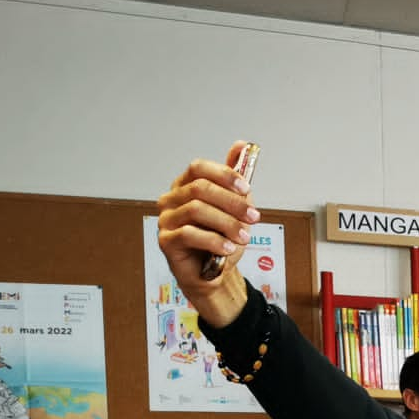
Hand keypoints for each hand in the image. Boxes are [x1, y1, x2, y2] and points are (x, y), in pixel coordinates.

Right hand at [155, 142, 257, 327]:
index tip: (246, 188)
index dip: (224, 175)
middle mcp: (172, 199)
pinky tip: (228, 248)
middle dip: (232, 202)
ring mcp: (166, 219)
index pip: (198, 168)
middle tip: (253, 217)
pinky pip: (189, 234)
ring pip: (196, 209)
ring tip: (244, 236)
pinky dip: (214, 240)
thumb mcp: (235, 208)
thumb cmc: (221, 239)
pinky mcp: (165, 241)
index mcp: (186, 186)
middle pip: (200, 188)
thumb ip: (236, 180)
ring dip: (227, 223)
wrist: (214, 274)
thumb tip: (241, 145)